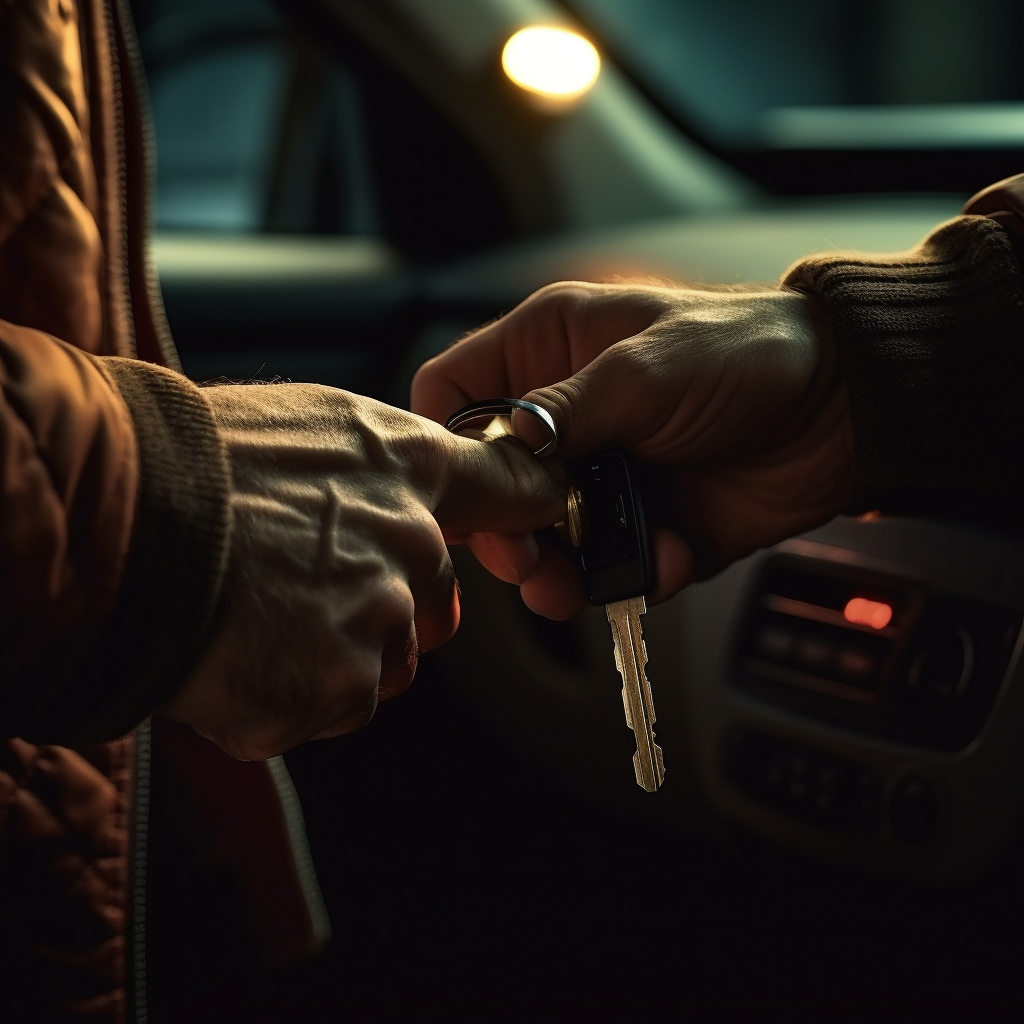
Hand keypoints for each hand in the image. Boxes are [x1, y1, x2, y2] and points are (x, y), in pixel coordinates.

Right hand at [159, 383, 565, 758]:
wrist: (122, 520)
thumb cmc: (198, 463)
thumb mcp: (308, 425)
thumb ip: (376, 467)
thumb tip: (396, 491)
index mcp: (408, 467)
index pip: (512, 486)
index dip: (531, 504)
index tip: (547, 510)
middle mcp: (414, 544)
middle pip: (435, 610)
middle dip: (382, 614)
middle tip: (299, 591)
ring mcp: (380, 619)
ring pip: (383, 667)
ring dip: (331, 659)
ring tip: (259, 616)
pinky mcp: (338, 686)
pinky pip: (331, 708)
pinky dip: (290, 696)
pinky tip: (242, 651)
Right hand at [411, 281, 852, 617]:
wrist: (844, 408)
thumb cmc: (747, 352)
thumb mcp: (643, 370)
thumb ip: (559, 415)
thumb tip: (494, 455)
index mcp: (550, 352)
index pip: (456, 394)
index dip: (447, 446)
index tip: (462, 493)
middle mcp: (568, 419)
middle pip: (493, 486)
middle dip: (505, 530)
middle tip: (527, 554)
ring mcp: (604, 476)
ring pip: (545, 540)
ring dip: (560, 571)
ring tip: (580, 582)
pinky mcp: (646, 524)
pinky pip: (611, 568)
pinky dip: (631, 575)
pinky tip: (667, 555)